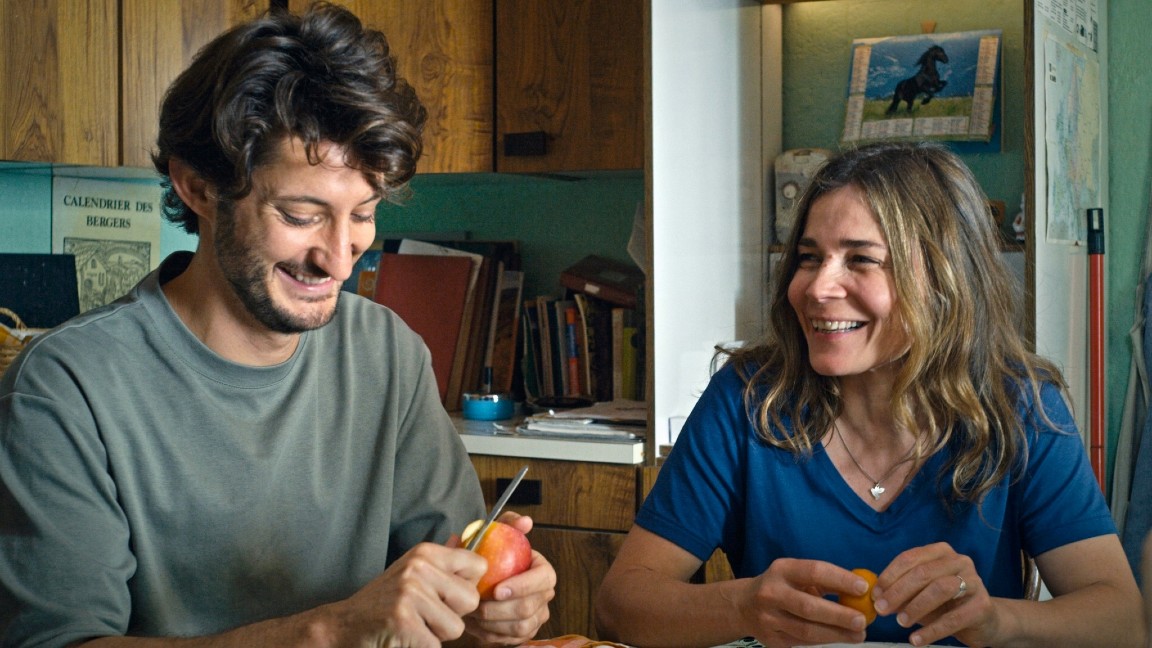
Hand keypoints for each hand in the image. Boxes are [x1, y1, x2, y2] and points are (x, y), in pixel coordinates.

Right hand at [324, 542, 487, 646]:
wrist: (343, 624)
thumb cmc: (383, 601)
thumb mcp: (411, 573)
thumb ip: (441, 562)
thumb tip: (463, 539)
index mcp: (425, 553)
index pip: (478, 565)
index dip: (468, 587)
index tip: (448, 596)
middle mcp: (419, 567)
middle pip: (471, 599)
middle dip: (453, 615)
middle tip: (425, 615)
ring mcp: (410, 593)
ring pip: (456, 627)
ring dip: (437, 635)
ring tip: (413, 626)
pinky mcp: (403, 621)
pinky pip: (435, 645)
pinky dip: (421, 647)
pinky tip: (404, 637)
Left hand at [463, 512, 556, 644]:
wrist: (481, 581)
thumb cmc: (491, 557)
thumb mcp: (496, 535)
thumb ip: (509, 523)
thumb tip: (526, 522)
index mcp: (542, 570)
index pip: (544, 578)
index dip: (523, 586)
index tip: (497, 589)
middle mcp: (544, 595)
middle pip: (529, 607)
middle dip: (499, 609)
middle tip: (475, 605)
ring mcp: (536, 616)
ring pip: (520, 627)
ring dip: (492, 623)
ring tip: (472, 614)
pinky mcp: (524, 633)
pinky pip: (510, 639)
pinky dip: (490, 634)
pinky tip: (474, 624)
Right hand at [738, 558, 868, 646]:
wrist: (744, 606)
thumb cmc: (782, 586)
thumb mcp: (796, 574)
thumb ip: (824, 581)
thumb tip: (861, 592)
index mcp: (782, 570)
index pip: (815, 571)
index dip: (841, 580)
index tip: (864, 588)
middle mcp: (771, 593)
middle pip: (809, 607)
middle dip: (839, 615)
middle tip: (862, 620)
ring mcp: (768, 619)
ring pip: (806, 631)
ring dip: (836, 634)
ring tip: (858, 635)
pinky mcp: (771, 640)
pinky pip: (802, 643)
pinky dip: (824, 641)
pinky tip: (839, 638)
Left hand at [872, 542, 996, 646]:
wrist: (985, 620)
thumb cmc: (946, 603)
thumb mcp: (920, 594)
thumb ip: (901, 591)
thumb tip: (876, 596)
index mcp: (940, 552)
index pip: (910, 558)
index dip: (889, 576)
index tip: (875, 594)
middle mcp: (959, 561)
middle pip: (923, 573)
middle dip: (898, 592)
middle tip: (882, 609)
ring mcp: (974, 581)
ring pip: (939, 589)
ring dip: (915, 607)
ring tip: (900, 622)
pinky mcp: (982, 605)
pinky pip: (954, 618)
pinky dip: (932, 631)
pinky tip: (916, 640)